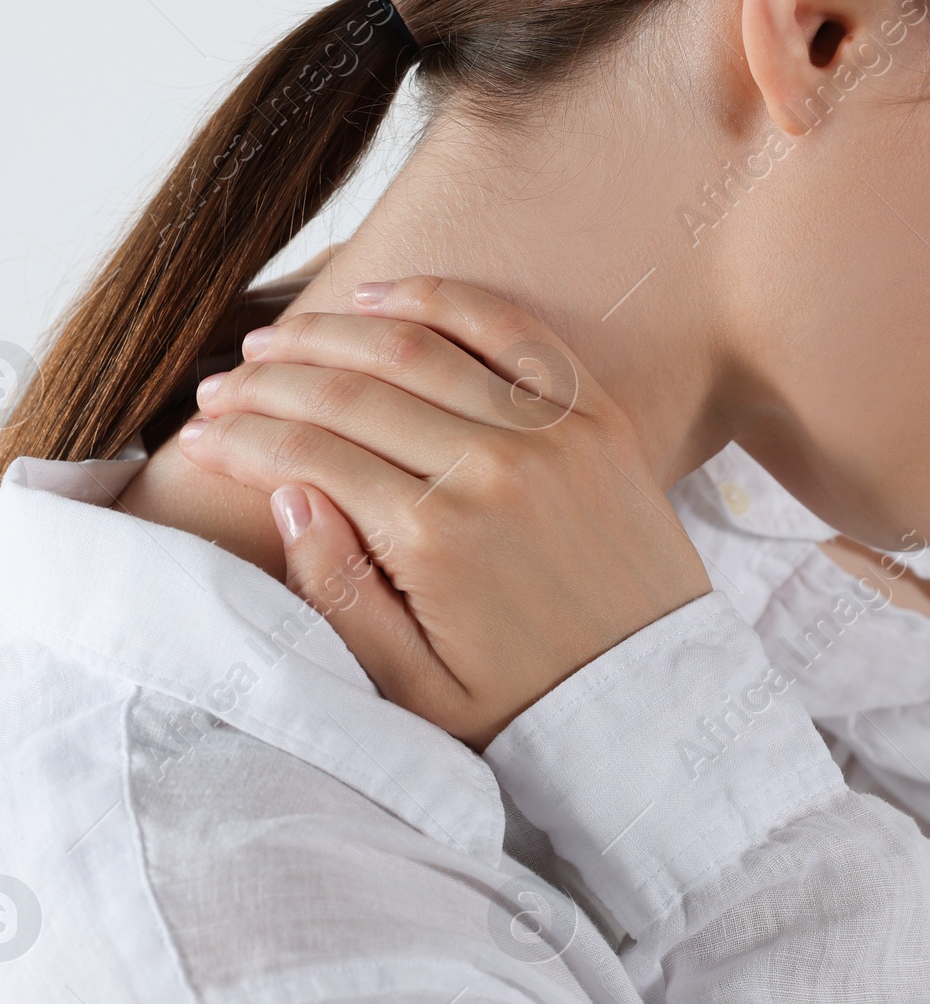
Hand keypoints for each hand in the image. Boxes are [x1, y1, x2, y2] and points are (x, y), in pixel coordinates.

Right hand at [178, 277, 710, 748]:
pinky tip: (379, 297)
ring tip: (275, 342)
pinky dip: (440, 300)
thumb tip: (285, 496)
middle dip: (266, 383)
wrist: (658, 700)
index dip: (240, 440)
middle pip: (350, 392)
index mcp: (436, 539)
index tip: (198, 438)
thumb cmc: (529, 706)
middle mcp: (492, 468)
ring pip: (418, 347)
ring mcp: (550, 433)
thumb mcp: (417, 692)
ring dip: (333, 334)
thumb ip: (341, 596)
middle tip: (217, 388)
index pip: (308, 455)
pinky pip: (510, 330)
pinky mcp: (596, 417)